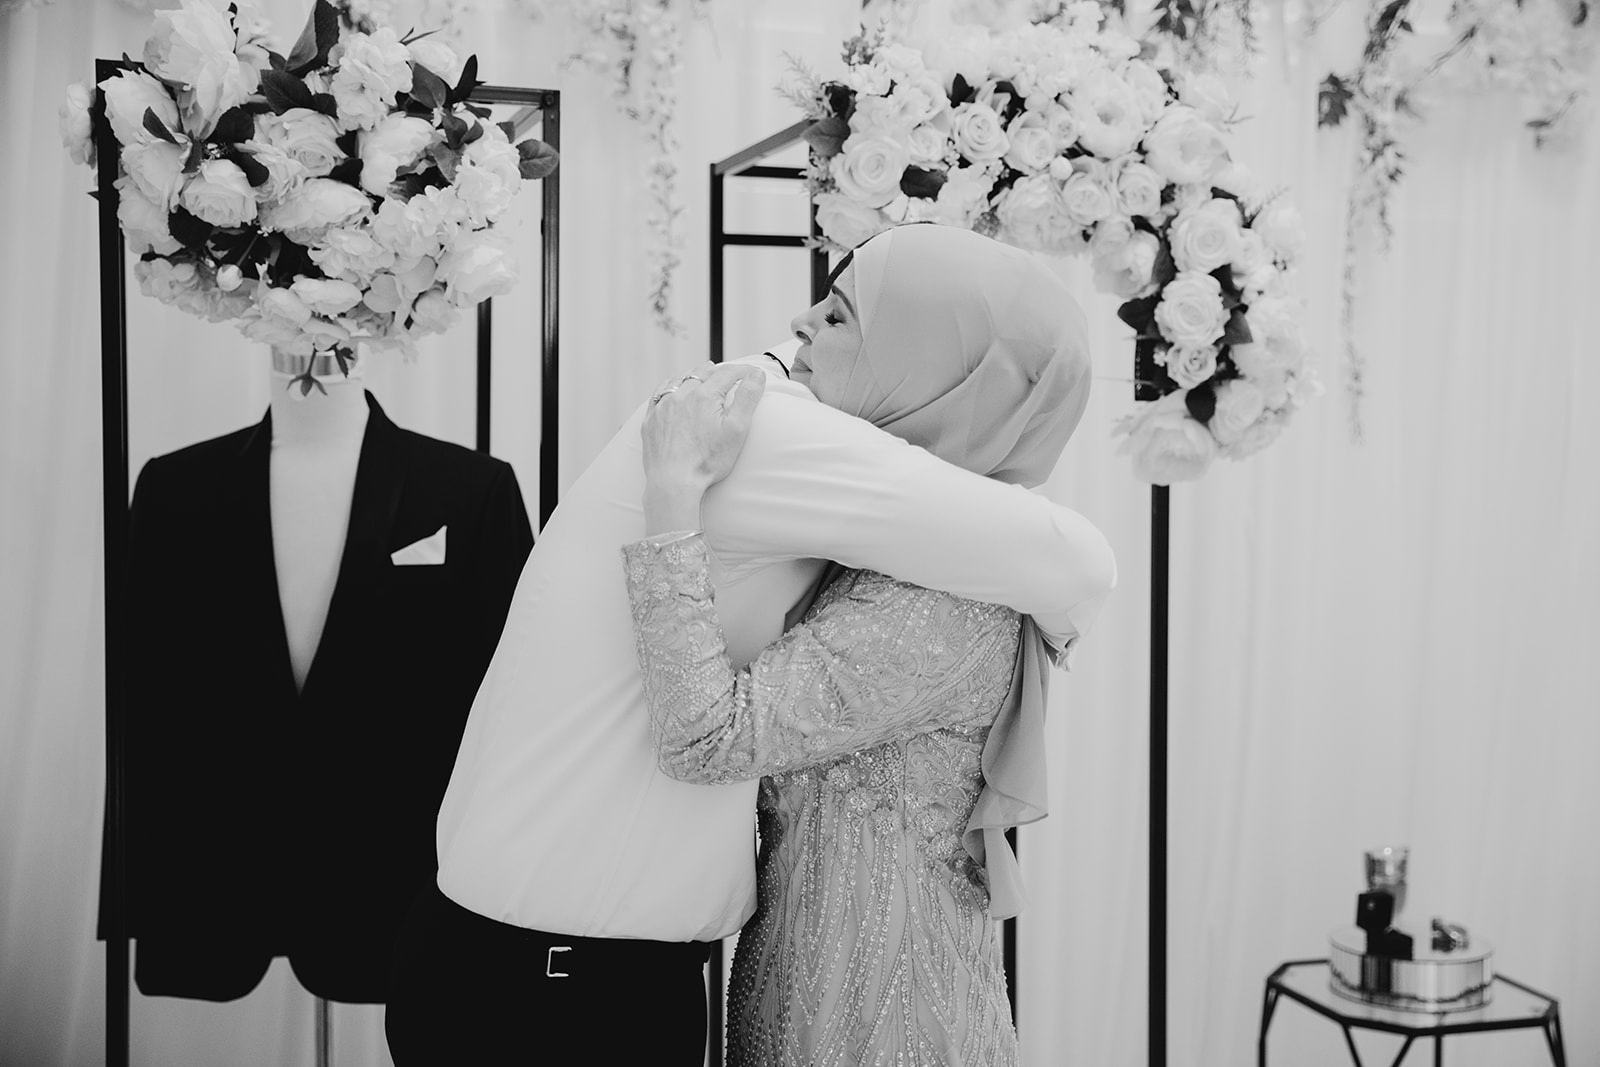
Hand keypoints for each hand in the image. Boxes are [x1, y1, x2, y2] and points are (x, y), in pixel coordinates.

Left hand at [641, 364, 765, 532]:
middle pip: (701, 372)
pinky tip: (675, 390)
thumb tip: (756, 374)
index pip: (727, 373)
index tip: (753, 373)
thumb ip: (747, 398)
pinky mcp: (651, 420)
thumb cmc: (707, 461)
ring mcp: (662, 407)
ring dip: (694, 376)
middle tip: (729, 375)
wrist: (673, 482)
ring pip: (679, 380)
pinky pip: (660, 394)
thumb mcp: (736, 430)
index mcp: (704, 396)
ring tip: (703, 377)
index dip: (743, 370)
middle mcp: (680, 395)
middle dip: (718, 371)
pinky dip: (671, 387)